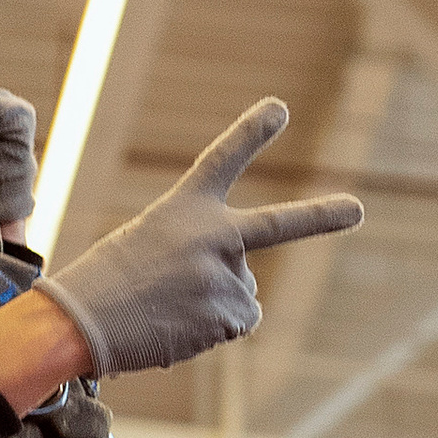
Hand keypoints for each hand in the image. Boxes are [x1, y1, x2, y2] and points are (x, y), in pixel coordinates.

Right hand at [39, 100, 362, 378]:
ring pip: (244, 293)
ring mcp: (225, 275)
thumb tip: (245, 297)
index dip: (252, 131)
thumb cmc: (106, 284)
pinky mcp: (229, 314)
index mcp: (185, 206)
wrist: (81, 322)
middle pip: (279, 225)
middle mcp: (214, 235)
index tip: (280, 107)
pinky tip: (178, 327)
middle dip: (323, 216)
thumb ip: (203, 255)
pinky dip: (214, 330)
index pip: (223, 159)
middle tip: (356, 210)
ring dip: (216, 304)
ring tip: (169, 308)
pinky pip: (238, 323)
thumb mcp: (149, 246)